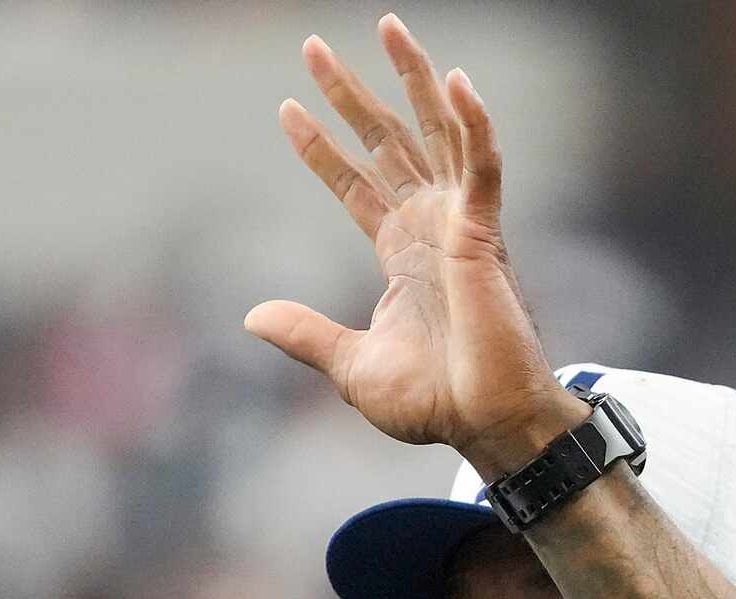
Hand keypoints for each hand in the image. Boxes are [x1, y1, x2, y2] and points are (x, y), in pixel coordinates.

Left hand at [246, 14, 584, 473]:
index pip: (354, 183)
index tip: (286, 109)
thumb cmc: (433, 401)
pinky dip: (474, 122)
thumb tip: (250, 317)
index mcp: (401, 252)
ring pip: (436, 131)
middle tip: (312, 46)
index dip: (320, 148)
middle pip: (386, 141)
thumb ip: (304, 334)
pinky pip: (483, 165)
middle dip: (351, 94)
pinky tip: (458, 81)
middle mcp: (430, 225)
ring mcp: (460, 223)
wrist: (482, 424)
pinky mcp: (485, 233)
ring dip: (412, 78)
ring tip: (386, 26)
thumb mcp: (349, 366)